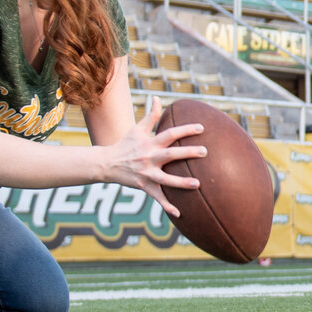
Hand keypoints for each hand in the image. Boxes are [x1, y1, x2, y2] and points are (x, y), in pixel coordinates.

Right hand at [101, 99, 205, 216]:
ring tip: (198, 184)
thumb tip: (158, 97)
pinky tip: (180, 213)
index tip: (202, 128)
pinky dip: (167, 206)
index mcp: (150, 143)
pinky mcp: (144, 186)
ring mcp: (146, 174)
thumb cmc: (125, 144)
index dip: (185, 130)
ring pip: (166, 180)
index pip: (170, 134)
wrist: (106, 164)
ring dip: (181, 183)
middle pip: (170, 155)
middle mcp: (149, 158)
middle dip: (187, 153)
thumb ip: (151, 114)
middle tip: (205, 152)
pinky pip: (158, 198)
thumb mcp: (136, 128)